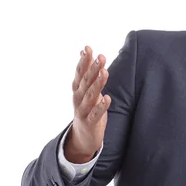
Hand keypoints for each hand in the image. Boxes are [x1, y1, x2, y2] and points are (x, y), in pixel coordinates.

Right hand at [65, 46, 110, 162]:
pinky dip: (101, 106)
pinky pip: (95, 114)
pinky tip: (107, 98)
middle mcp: (78, 98)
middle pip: (85, 82)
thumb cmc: (87, 108)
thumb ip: (86, 71)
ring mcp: (83, 110)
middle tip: (101, 57)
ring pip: (90, 96)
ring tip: (104, 72)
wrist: (83, 136)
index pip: (80, 72)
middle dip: (93, 69)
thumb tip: (84, 50)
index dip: (84, 60)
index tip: (88, 48)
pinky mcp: (89, 122)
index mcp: (78, 89)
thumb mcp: (87, 89)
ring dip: (97, 84)